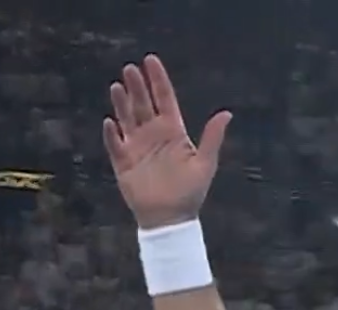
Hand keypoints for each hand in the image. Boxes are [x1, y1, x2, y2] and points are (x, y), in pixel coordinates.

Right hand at [103, 56, 232, 229]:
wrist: (171, 220)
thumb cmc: (190, 193)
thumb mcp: (205, 163)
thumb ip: (212, 138)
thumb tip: (226, 113)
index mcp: (173, 131)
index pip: (164, 98)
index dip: (157, 79)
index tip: (151, 60)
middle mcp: (153, 135)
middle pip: (143, 104)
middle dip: (137, 86)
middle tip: (131, 68)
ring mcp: (137, 147)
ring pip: (126, 118)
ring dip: (122, 103)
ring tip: (118, 86)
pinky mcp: (123, 163)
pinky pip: (114, 145)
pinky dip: (111, 134)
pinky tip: (110, 122)